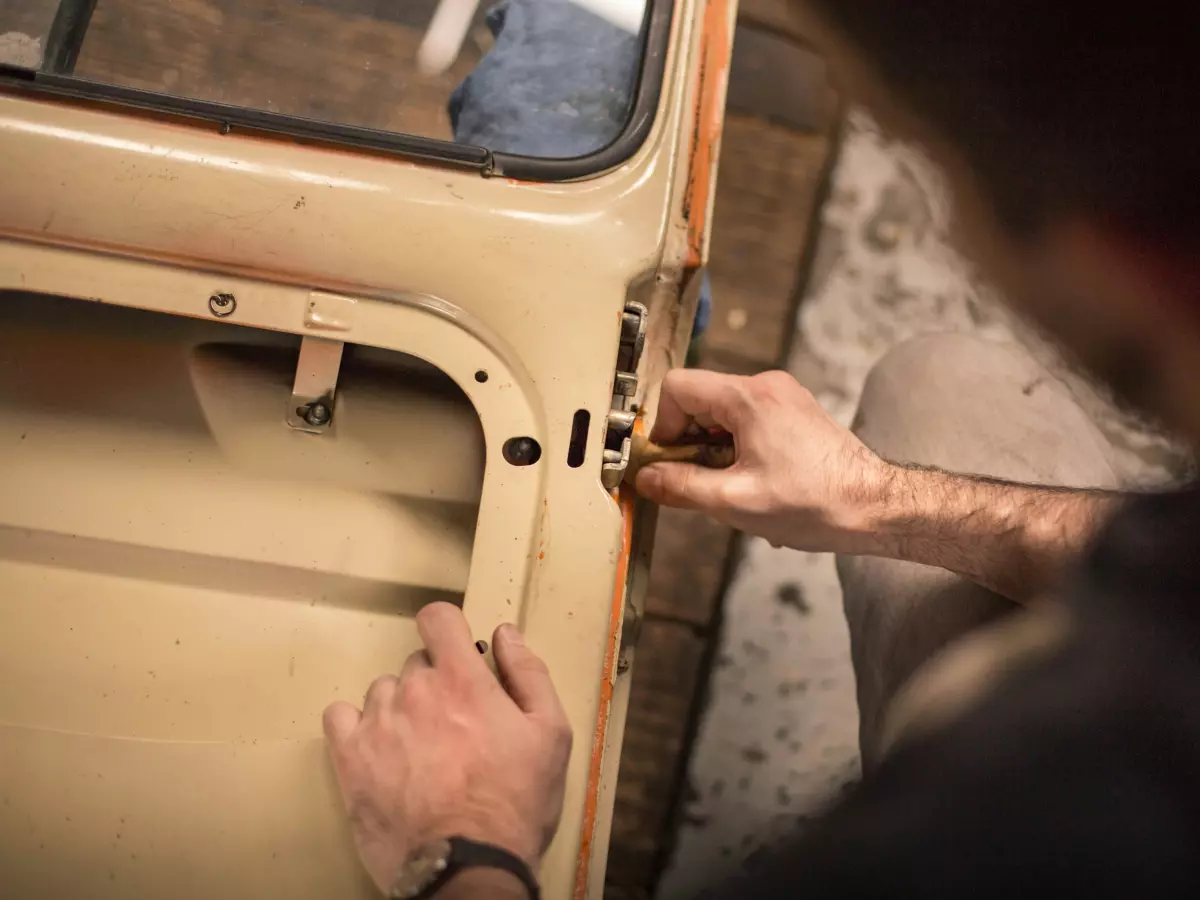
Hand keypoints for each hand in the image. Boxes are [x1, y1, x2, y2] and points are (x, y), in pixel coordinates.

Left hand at [322, 602, 571, 893]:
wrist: (467, 866)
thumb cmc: (513, 804)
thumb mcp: (550, 735)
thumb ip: (528, 674)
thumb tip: (506, 634)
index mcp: (463, 679)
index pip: (438, 618)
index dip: (447, 629)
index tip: (455, 651)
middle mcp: (415, 691)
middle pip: (415, 663)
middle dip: (435, 685)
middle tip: (454, 726)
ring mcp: (378, 723)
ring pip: (383, 692)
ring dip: (399, 709)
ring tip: (420, 749)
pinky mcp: (350, 759)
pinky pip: (340, 718)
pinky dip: (357, 727)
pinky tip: (379, 749)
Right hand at [635, 369, 886, 551]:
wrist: (876, 507)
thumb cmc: (815, 503)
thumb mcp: (735, 501)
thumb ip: (682, 486)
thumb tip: (646, 478)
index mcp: (749, 397)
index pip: (678, 388)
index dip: (663, 426)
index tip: (670, 462)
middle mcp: (766, 385)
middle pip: (699, 398)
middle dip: (687, 441)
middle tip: (696, 480)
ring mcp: (783, 396)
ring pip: (721, 412)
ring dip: (712, 448)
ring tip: (729, 486)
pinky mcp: (794, 412)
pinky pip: (746, 420)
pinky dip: (736, 448)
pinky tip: (751, 481)